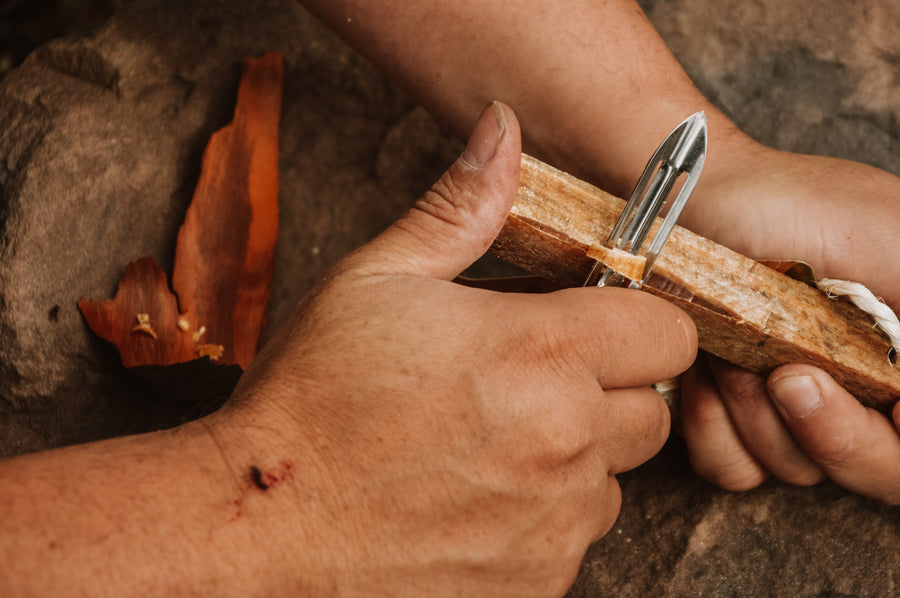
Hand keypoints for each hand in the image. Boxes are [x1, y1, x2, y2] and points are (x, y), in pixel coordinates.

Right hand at [215, 102, 696, 595]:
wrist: (260, 520)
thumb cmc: (312, 396)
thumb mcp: (376, 278)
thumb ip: (460, 208)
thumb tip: (504, 130)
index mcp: (536, 351)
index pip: (667, 333)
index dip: (635, 323)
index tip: (594, 325)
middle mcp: (563, 439)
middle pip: (649, 411)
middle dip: (604, 391)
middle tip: (527, 383)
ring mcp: (554, 519)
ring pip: (613, 477)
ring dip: (572, 457)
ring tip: (487, 444)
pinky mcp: (537, 579)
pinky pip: (575, 536)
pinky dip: (542, 516)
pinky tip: (472, 498)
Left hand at [678, 137, 899, 503]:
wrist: (702, 197)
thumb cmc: (801, 205)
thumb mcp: (894, 243)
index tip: (889, 407)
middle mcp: (865, 397)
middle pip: (881, 474)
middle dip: (834, 432)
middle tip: (790, 376)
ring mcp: (795, 414)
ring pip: (799, 470)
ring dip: (759, 410)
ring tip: (736, 346)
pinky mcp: (731, 418)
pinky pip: (734, 466)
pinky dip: (715, 427)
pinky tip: (704, 373)